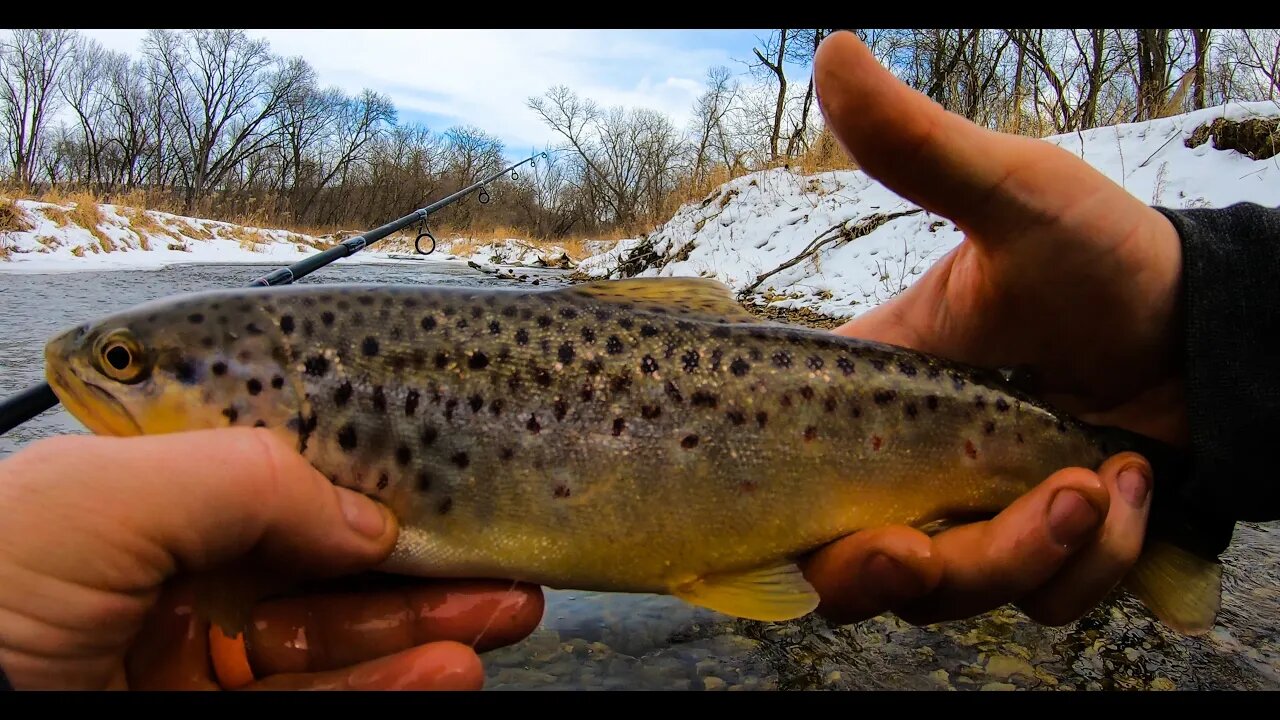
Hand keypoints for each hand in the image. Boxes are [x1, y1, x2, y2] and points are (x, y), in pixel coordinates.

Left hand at [0, 429, 543, 689]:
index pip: (283, 487)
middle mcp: (170, 582)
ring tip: (503, 615)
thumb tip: (364, 516)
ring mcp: (192, 665)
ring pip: (334, 646)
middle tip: (502, 566)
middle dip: (422, 565)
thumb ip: (246, 479)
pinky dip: (390, 689)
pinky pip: (315, 705)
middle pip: (324, 568)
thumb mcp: (102, 500)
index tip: (446, 488)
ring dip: (426, 632)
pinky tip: (448, 669)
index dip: (371, 488)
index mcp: (138, 503)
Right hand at [800, 32, 1180, 626]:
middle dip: (929, 572)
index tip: (877, 534)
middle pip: (867, 577)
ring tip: (1098, 477)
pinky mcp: (1046, 548)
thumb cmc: (1101, 254)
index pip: (797, 494)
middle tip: (988, 526)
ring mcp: (975, 516)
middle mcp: (906, 473)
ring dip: (1029, 557)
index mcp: (867, 403)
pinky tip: (1128, 483)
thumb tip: (834, 50)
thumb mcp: (1017, 198)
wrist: (1206, 322)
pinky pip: (1047, 602)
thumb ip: (921, 148)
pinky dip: (1095, 562)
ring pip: (959, 597)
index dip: (814, 539)